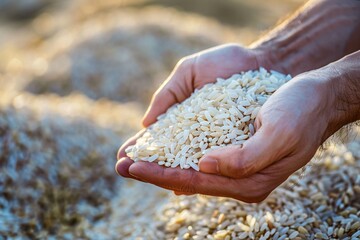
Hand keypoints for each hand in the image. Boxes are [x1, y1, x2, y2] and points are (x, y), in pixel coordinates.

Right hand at [116, 44, 268, 178]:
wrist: (264, 62)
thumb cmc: (227, 64)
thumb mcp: (190, 72)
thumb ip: (168, 95)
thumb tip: (145, 123)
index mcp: (184, 120)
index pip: (158, 139)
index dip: (140, 148)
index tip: (121, 156)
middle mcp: (198, 139)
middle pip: (169, 158)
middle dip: (145, 164)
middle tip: (123, 168)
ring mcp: (217, 147)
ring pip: (188, 166)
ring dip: (163, 173)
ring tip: (139, 173)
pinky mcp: (238, 151)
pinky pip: (215, 166)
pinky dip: (196, 174)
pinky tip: (177, 182)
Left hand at [117, 71, 334, 201]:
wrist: (316, 96)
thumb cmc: (300, 112)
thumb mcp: (279, 134)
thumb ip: (243, 159)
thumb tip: (204, 166)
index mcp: (249, 181)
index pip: (195, 181)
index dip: (160, 174)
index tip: (132, 166)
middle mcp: (239, 177)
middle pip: (187, 177)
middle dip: (153, 171)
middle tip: (120, 164)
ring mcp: (236, 163)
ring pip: (189, 167)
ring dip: (161, 161)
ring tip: (133, 156)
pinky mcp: (234, 148)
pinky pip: (198, 153)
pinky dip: (176, 150)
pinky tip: (160, 147)